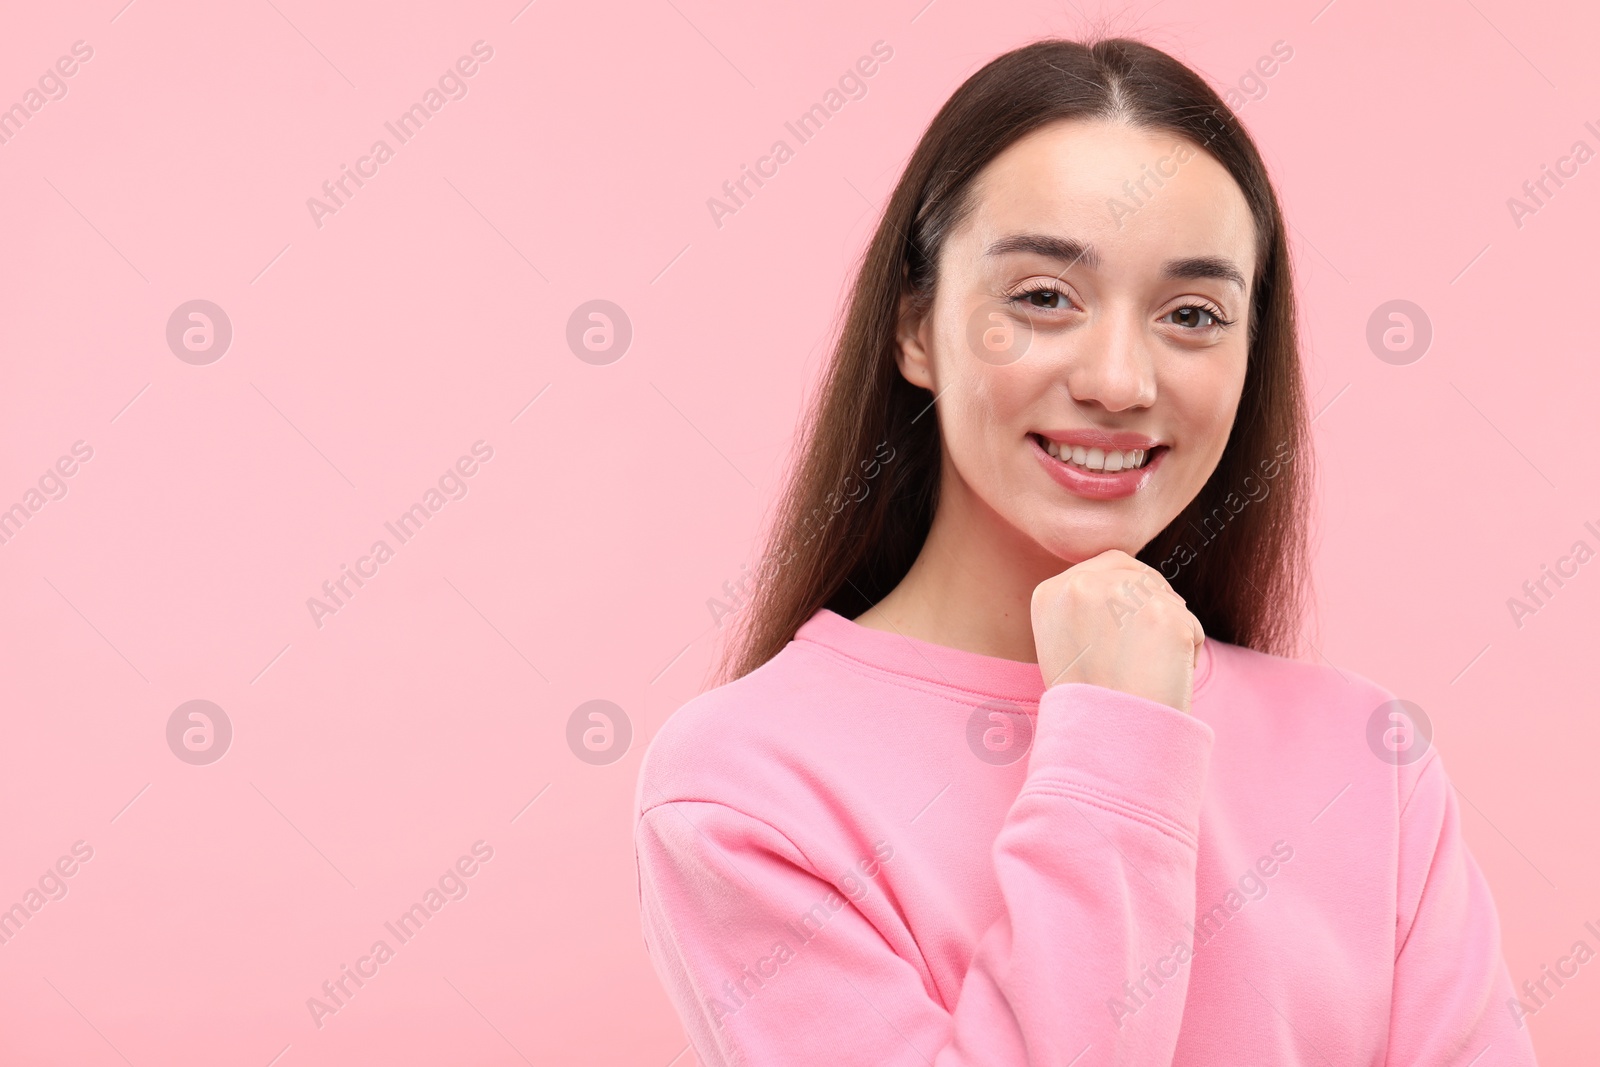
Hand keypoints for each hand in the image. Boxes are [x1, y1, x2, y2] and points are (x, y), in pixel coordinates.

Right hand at [1030, 549, 1205, 714]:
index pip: (1108, 564)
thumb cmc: (1089, 701)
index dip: (1129, 593)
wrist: (1106, 739)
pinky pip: (1191, 624)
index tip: (1130, 628)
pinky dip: (1188, 653)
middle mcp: (1080, 584)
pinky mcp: (1163, 613)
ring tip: (1147, 671)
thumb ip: (1086, 605)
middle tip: (1145, 654)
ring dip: (1168, 631)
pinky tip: (1164, 678)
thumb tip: (1127, 583)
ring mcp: (1122, 595)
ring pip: (1168, 599)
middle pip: (1142, 575)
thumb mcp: (1065, 642)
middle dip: (1152, 608)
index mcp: (1049, 592)